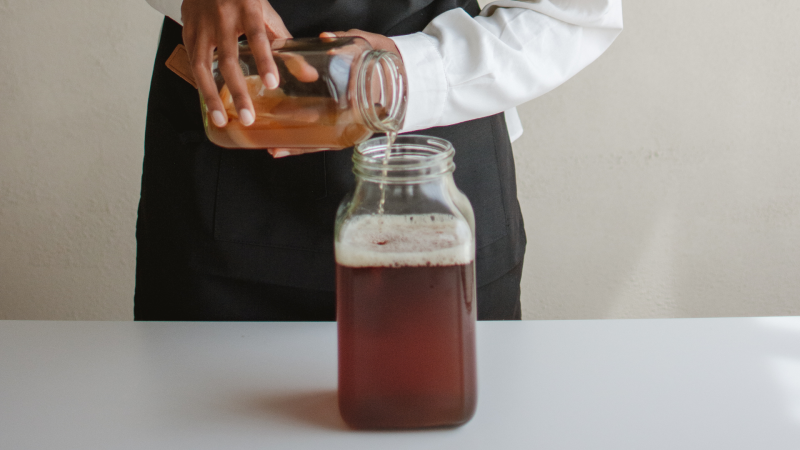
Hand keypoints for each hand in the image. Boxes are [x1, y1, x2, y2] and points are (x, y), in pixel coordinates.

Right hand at [181, 0, 290, 127]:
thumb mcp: (264, 12)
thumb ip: (284, 41)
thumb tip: (308, 75)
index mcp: (247, 8)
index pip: (257, 37)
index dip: (264, 61)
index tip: (272, 84)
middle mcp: (222, 17)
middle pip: (229, 59)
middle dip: (238, 92)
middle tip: (248, 117)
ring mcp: (201, 25)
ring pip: (202, 65)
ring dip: (211, 96)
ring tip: (222, 120)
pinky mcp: (187, 31)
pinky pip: (192, 63)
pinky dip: (200, 85)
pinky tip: (209, 103)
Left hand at [268, 29, 401, 157]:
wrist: (406, 76)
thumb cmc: (387, 61)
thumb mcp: (370, 45)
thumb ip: (347, 40)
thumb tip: (324, 38)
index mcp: (360, 102)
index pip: (329, 112)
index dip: (305, 115)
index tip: (283, 113)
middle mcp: (355, 120)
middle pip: (321, 134)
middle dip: (294, 137)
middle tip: (269, 134)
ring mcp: (352, 128)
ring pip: (322, 143)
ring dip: (297, 148)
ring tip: (274, 149)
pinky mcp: (348, 130)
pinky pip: (326, 141)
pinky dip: (307, 146)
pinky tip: (286, 147)